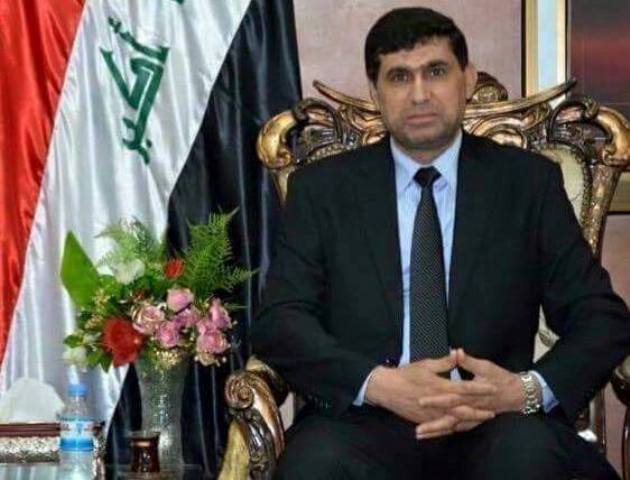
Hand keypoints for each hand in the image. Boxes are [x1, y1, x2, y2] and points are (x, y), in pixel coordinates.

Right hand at [366, 352, 495, 427]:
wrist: (387, 389)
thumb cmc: (406, 374)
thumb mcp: (425, 364)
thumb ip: (444, 362)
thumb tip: (458, 353)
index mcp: (440, 386)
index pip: (465, 387)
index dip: (480, 388)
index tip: (493, 387)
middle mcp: (439, 402)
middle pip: (463, 409)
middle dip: (479, 411)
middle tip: (492, 413)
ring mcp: (432, 414)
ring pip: (455, 420)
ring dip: (469, 420)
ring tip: (481, 420)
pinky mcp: (425, 420)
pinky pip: (442, 426)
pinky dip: (452, 428)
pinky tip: (460, 428)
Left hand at [415, 349, 525, 437]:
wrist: (517, 393)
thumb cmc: (499, 377)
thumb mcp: (484, 366)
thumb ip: (467, 361)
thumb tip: (456, 351)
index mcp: (471, 394)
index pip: (451, 398)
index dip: (436, 400)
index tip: (421, 401)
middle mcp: (471, 408)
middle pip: (450, 418)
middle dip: (433, 423)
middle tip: (417, 429)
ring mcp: (473, 417)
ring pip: (453, 426)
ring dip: (436, 431)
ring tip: (419, 434)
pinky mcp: (474, 420)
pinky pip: (458, 428)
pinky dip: (446, 432)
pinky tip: (433, 435)